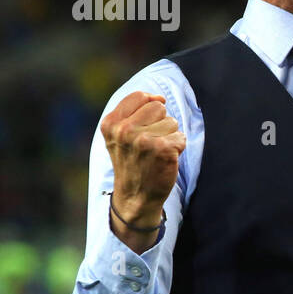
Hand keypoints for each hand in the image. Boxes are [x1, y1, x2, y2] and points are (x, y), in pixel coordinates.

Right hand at [101, 91, 185, 247]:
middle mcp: (124, 130)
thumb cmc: (132, 162)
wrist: (136, 197)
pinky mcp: (162, 149)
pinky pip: (181, 136)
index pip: (141, 96)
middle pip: (159, 107)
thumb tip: (159, 98)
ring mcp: (143, 140)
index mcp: (111, 123)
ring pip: (172, 121)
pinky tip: (166, 160)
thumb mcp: (119, 136)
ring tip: (156, 153)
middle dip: (160, 123)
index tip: (147, 125)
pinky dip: (178, 147)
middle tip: (150, 144)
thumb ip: (133, 112)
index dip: (150, 107)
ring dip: (170, 136)